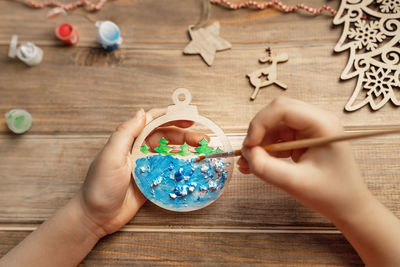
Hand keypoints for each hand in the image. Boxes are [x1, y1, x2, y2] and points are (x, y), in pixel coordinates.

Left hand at [78, 108, 206, 236]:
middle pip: (165, 136)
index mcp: (128, 140)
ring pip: (169, 151)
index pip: (152, 122)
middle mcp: (138, 150)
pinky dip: (181, 165)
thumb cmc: (99, 185)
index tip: (188, 118)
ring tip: (201, 149)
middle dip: (184, 135)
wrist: (96, 217)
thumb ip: (126, 132)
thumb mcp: (111, 155)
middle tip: (202, 139)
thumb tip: (141, 111)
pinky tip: (192, 165)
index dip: (171, 117)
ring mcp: (146, 166)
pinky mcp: (151, 181)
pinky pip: (168, 169)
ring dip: (185, 148)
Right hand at [238, 97, 369, 220]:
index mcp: (322, 125)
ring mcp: (309, 129)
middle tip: (248, 154)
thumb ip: (266, 168)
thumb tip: (247, 154)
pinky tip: (256, 164)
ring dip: (259, 142)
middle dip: (258, 131)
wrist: (348, 207)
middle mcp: (316, 121)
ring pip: (274, 125)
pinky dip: (265, 149)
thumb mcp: (295, 183)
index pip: (283, 108)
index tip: (250, 146)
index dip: (260, 123)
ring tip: (248, 164)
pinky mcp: (302, 139)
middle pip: (277, 112)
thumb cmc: (331, 195)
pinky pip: (277, 137)